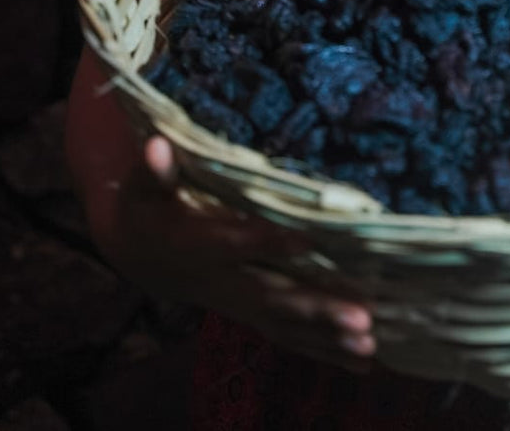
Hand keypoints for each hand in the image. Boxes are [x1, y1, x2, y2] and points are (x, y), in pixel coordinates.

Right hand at [110, 135, 375, 370]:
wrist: (140, 256)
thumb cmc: (147, 209)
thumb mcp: (143, 188)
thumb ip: (154, 172)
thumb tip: (159, 147)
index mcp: (196, 244)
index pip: (236, 244)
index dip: (269, 243)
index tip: (308, 242)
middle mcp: (221, 281)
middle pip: (272, 297)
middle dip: (316, 309)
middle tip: (362, 319)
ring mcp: (236, 301)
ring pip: (283, 323)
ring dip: (327, 336)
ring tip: (369, 346)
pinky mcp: (249, 311)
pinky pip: (286, 334)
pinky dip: (323, 349)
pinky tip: (362, 361)